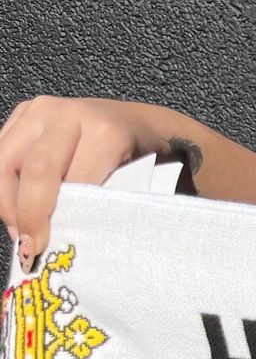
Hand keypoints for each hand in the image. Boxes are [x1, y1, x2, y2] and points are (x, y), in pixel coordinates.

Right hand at [0, 96, 158, 269]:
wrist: (138, 123)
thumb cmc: (138, 159)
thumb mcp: (132, 182)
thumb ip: (98, 204)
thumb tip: (65, 240)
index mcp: (105, 134)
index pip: (73, 182)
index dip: (55, 217)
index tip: (43, 249)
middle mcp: (70, 115)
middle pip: (35, 170)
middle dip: (26, 213)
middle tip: (27, 247)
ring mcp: (42, 109)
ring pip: (5, 160)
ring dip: (7, 202)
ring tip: (19, 231)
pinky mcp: (24, 110)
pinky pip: (0, 151)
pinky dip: (3, 184)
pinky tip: (15, 209)